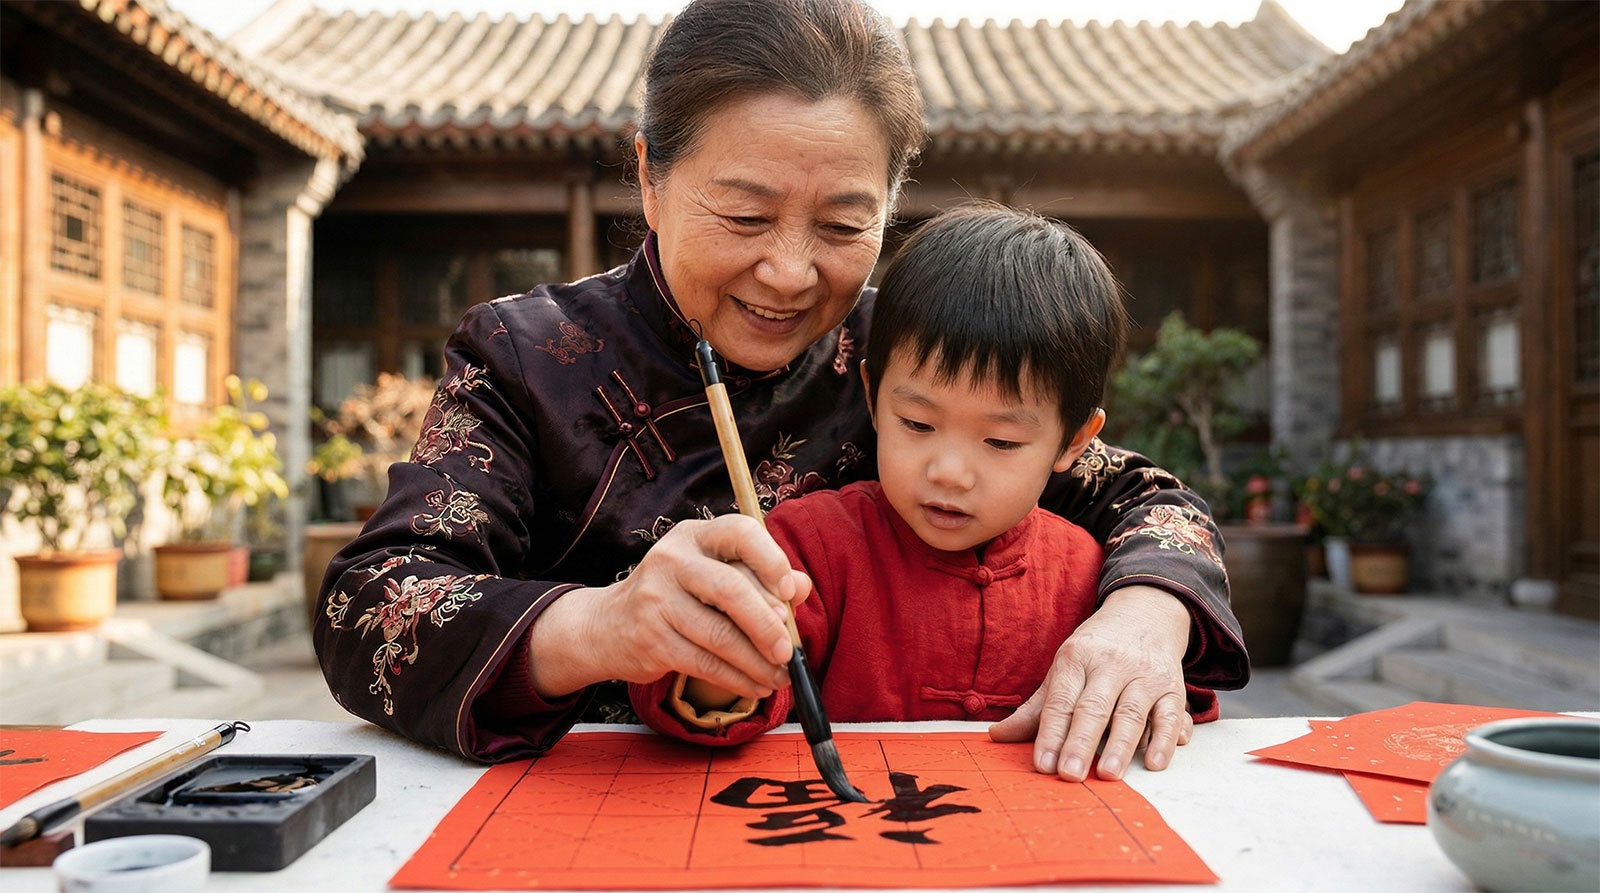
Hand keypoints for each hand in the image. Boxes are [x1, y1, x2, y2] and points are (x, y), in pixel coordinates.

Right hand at [527, 514, 808, 698]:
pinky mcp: (651, 639)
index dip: (771, 561)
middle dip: (767, 625)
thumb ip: (760, 577)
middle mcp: (672, 560)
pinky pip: (705, 663)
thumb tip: (802, 587)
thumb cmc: (679, 596)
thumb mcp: (716, 574)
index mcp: (695, 536)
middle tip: (790, 651)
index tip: (791, 592)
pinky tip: (757, 686)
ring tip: (780, 676)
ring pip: (719, 635)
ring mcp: (656, 599)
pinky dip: (737, 679)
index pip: (739, 533)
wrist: (610, 625)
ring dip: (757, 661)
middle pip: (730, 589)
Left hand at [989, 585, 1192, 780]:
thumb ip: (1035, 709)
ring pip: (1132, 712)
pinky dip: (1165, 739)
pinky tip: (1154, 762)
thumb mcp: (1063, 671)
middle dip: (1080, 741)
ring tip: (1107, 774)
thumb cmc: (1096, 652)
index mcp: (1076, 659)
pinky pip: (1171, 715)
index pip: (1061, 701)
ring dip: (1120, 745)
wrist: (1145, 615)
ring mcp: (1144, 675)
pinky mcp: (1173, 688)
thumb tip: (997, 737)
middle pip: (1094, 707)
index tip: (1043, 764)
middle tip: (1070, 774)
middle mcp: (1111, 665)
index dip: (1051, 734)